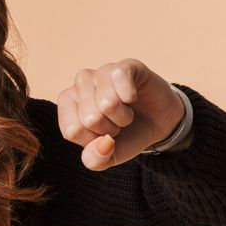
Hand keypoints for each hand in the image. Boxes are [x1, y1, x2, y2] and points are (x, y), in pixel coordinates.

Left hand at [56, 58, 185, 170]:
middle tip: (118, 122)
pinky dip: (131, 97)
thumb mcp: (108, 157)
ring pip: (107, 103)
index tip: (103, 134)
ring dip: (124, 116)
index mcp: (67, 103)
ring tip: (126, 111)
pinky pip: (120, 79)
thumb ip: (96, 160)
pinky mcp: (125, 66)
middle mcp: (80, 83)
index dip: (95, 140)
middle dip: (111, 128)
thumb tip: (103, 144)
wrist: (158, 123)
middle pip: (90, 118)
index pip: (72, 131)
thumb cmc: (126, 136)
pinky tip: (133, 97)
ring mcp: (101, 71)